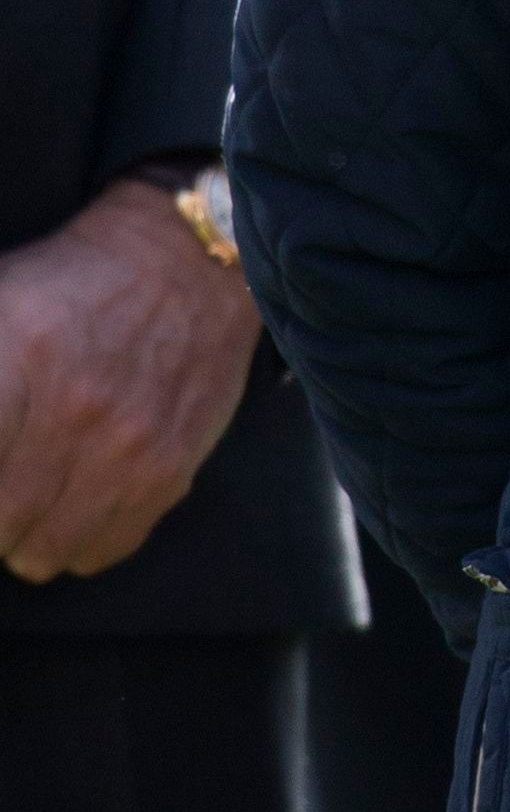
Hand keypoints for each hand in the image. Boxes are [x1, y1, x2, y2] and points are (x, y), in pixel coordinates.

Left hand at [0, 178, 261, 580]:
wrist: (189, 259)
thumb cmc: (68, 284)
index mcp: (13, 366)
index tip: (3, 458)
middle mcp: (71, 414)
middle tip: (5, 470)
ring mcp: (124, 448)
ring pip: (38, 552)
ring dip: (26, 530)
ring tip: (31, 487)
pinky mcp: (169, 469)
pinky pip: (102, 550)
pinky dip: (82, 536)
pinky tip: (79, 494)